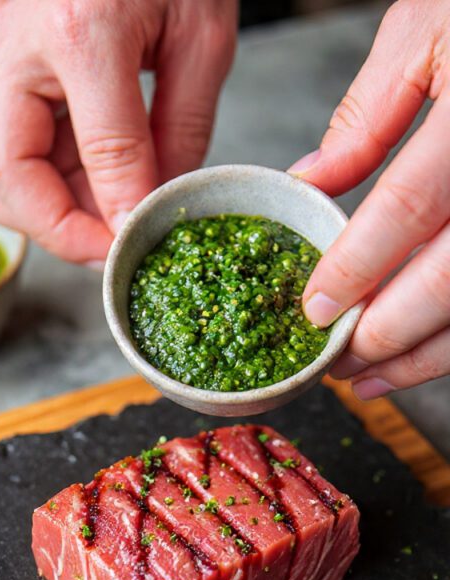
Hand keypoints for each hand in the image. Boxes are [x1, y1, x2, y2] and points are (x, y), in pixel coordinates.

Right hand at [0, 0, 236, 263]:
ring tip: (83, 212)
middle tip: (101, 244)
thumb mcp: (202, 36)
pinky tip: (66, 181)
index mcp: (78, 27)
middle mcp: (12, 43)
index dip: (116, 214)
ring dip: (24, 209)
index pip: (96, 150)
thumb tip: (149, 210)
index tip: (134, 245)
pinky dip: (19, 182)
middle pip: (0, 171)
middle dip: (52, 225)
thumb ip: (180, 131)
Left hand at [293, 0, 449, 397]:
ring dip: (428, 355)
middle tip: (334, 362)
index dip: (357, 269)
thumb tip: (311, 184)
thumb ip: (369, 114)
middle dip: (388, 333)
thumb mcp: (430, 28)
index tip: (313, 311)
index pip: (410, 208)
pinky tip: (424, 357)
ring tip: (369, 381)